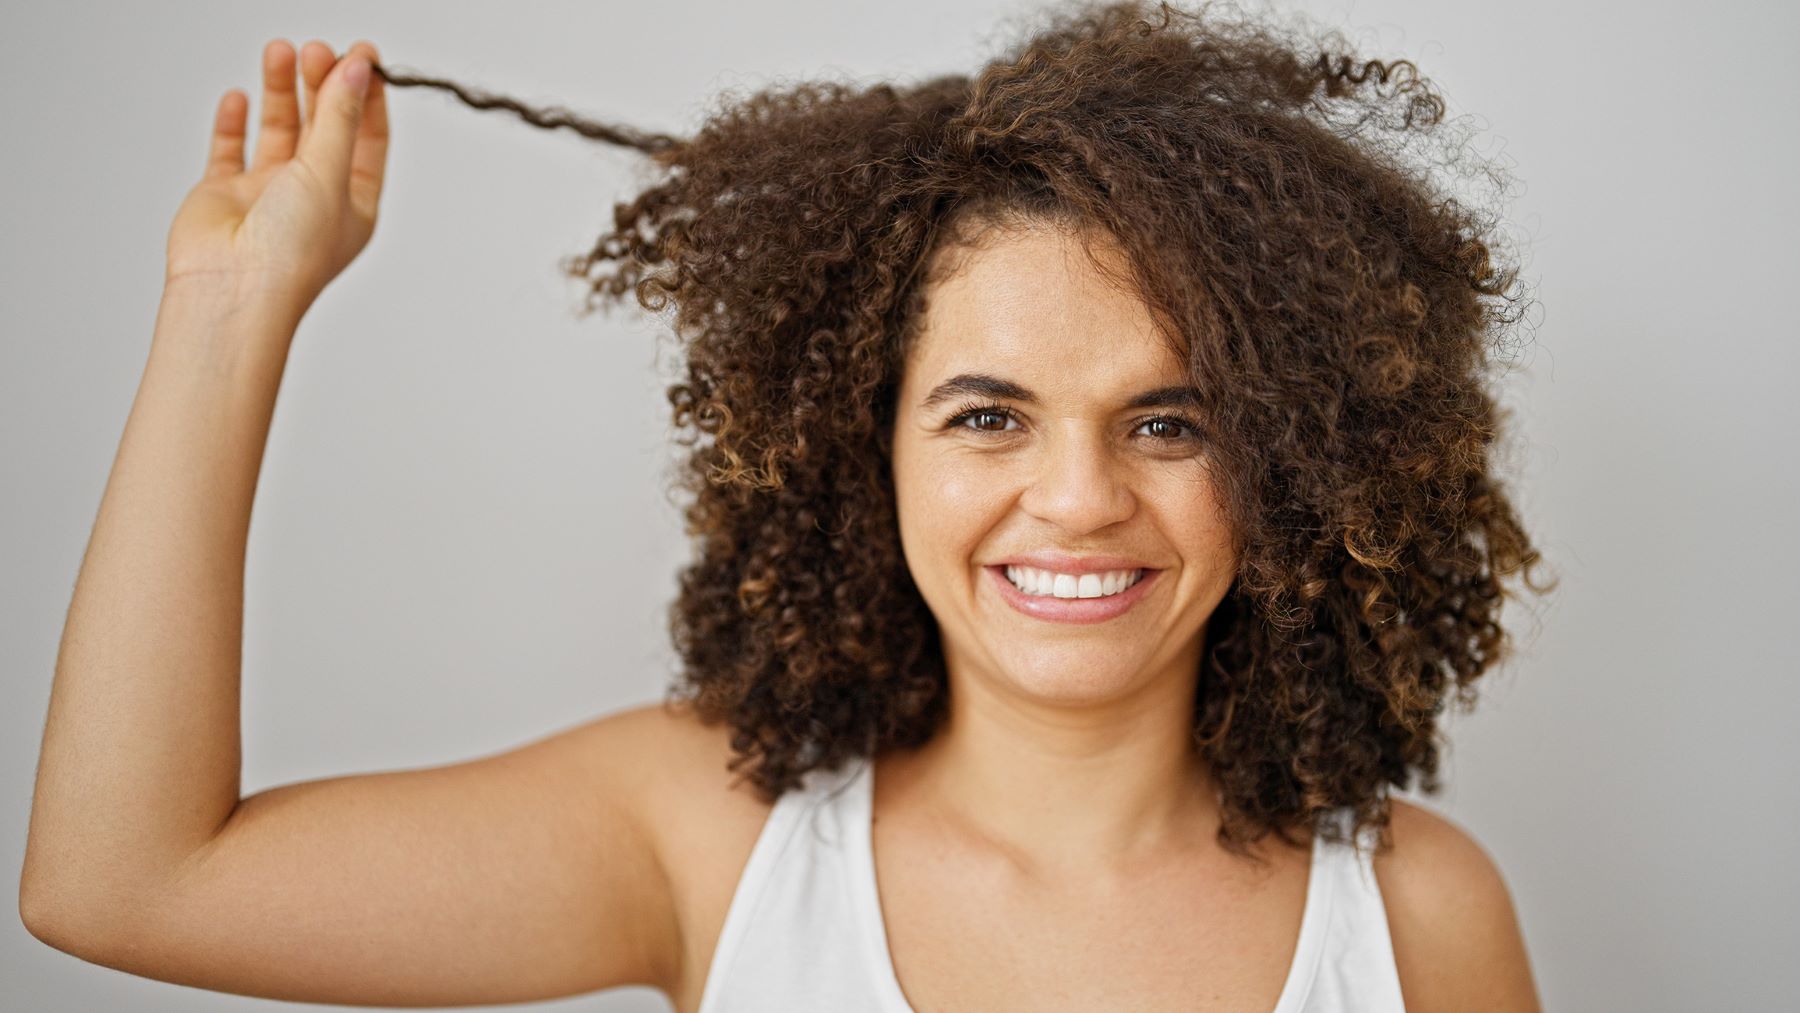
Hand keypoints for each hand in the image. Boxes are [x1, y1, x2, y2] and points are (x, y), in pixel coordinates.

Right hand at [164, 39, 388, 316]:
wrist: (232, 289)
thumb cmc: (292, 252)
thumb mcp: (330, 173)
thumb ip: (340, 117)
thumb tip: (358, 68)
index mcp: (354, 203)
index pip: (367, 138)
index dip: (366, 96)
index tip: (363, 55)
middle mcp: (313, 198)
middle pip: (323, 127)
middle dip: (321, 84)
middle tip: (317, 49)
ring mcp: (268, 195)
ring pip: (279, 130)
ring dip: (281, 91)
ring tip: (280, 51)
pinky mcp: (225, 195)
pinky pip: (231, 150)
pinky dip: (235, 123)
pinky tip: (238, 96)